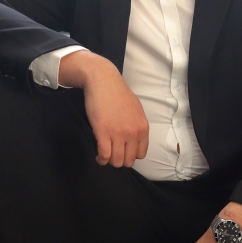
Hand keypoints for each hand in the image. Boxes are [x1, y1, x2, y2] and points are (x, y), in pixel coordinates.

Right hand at [58, 50, 148, 166]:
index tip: (122, 152)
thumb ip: (137, 126)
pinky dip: (101, 159)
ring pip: (116, 161)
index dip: (130, 156)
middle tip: (112, 154)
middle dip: (119, 160)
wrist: (103, 81)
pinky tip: (98, 155)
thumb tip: (133, 139)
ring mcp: (118, 133)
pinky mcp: (103, 132)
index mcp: (143, 128)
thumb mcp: (136, 110)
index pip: (141, 154)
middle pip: (129, 161)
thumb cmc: (117, 93)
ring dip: (109, 161)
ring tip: (104, 156)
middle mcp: (133, 133)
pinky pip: (104, 155)